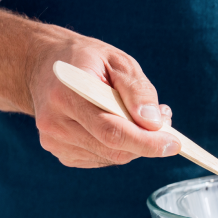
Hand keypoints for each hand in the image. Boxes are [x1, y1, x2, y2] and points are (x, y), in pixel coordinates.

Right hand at [25, 25, 180, 167]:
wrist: (43, 65)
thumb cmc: (86, 60)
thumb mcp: (117, 61)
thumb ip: (137, 90)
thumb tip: (154, 123)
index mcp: (66, 95)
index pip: (111, 131)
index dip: (146, 142)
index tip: (173, 143)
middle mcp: (54, 123)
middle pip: (112, 148)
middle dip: (147, 143)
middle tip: (167, 125)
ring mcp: (54, 141)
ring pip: (111, 156)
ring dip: (135, 144)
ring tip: (141, 118)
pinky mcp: (60, 152)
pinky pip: (102, 157)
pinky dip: (119, 146)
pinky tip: (119, 125)